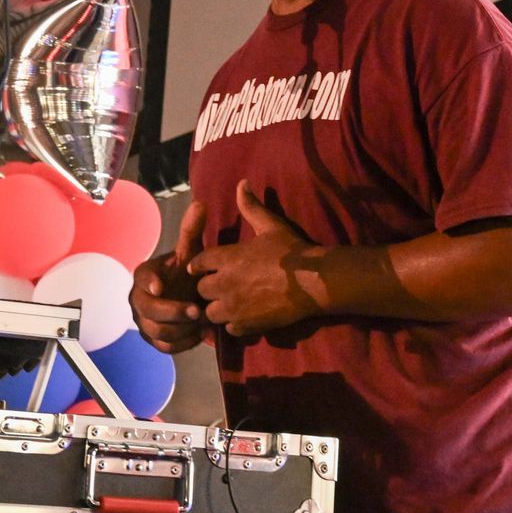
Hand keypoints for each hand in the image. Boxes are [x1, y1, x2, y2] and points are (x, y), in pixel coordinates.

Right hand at [130, 199, 208, 352]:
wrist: (188, 296)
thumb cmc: (187, 272)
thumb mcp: (190, 253)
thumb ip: (191, 231)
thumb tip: (200, 204)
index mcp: (145, 275)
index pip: (141, 277)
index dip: (149, 282)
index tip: (161, 286)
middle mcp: (138, 299)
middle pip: (148, 310)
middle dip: (173, 312)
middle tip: (197, 311)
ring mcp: (144, 321)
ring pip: (157, 331)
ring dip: (181, 329)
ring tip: (203, 322)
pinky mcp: (154, 340)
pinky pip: (164, 347)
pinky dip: (183, 343)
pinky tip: (200, 334)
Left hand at [189, 181, 325, 337]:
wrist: (313, 281)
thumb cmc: (292, 251)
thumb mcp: (271, 225)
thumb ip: (251, 207)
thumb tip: (241, 183)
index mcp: (227, 258)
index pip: (197, 262)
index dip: (201, 265)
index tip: (208, 266)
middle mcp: (225, 283)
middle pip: (201, 290)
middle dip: (208, 287)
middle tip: (222, 285)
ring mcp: (235, 307)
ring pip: (210, 312)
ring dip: (218, 308)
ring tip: (231, 304)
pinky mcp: (247, 325)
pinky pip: (229, 329)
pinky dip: (233, 324)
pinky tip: (244, 317)